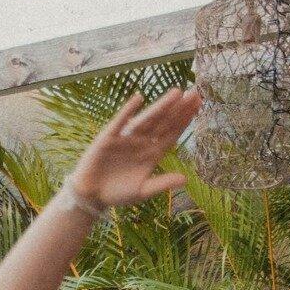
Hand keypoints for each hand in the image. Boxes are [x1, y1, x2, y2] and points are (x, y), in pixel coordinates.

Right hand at [64, 88, 202, 210]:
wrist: (92, 196)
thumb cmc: (117, 193)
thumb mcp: (142, 191)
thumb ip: (162, 183)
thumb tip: (186, 179)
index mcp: (152, 154)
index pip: (172, 134)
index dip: (185, 120)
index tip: (198, 106)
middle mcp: (142, 142)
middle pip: (164, 123)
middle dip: (179, 109)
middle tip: (195, 93)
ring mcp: (126, 138)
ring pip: (147, 119)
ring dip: (161, 106)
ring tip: (176, 93)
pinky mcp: (109, 138)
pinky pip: (120, 123)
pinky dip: (128, 111)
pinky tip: (139, 99)